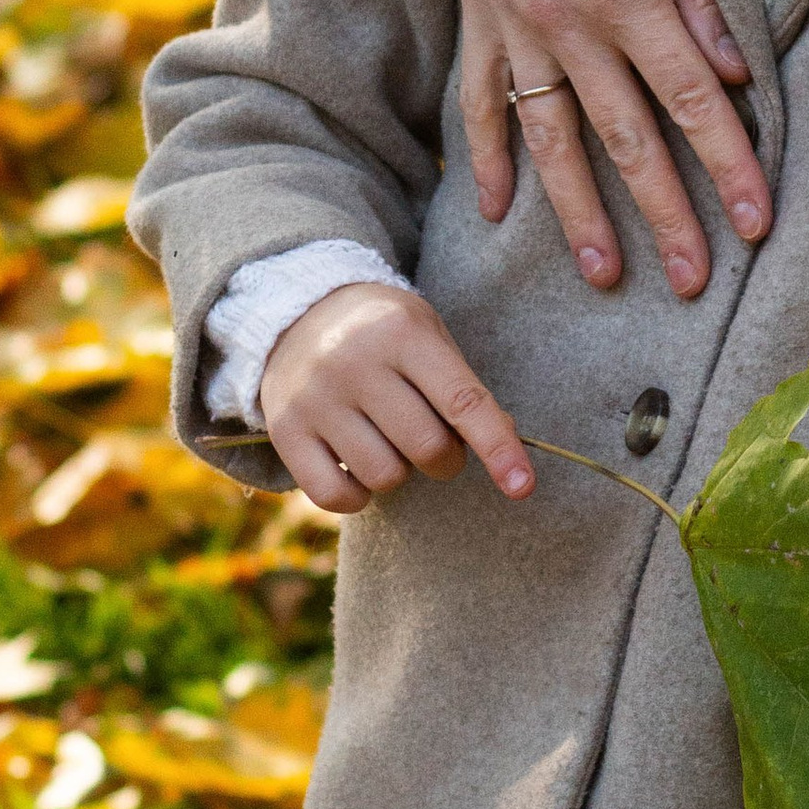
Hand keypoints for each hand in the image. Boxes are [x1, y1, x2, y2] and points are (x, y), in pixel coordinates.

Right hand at [258, 282, 532, 517]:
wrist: (296, 311)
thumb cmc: (382, 333)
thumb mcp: (427, 336)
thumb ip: (464, 390)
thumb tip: (506, 455)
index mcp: (401, 333)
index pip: (462, 401)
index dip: (497, 448)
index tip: (523, 488)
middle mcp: (354, 362)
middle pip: (426, 447)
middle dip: (445, 460)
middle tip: (435, 443)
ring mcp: (314, 398)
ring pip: (385, 476)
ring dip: (400, 473)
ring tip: (388, 441)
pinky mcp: (285, 429)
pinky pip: (335, 497)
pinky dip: (358, 496)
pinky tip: (357, 467)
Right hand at [456, 0, 770, 298]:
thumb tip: (738, 74)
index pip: (692, 100)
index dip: (728, 165)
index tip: (754, 224)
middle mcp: (571, 24)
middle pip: (628, 139)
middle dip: (665, 216)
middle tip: (690, 282)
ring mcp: (519, 31)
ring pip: (553, 141)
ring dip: (579, 213)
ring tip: (604, 274)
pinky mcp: (482, 24)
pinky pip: (482, 106)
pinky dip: (490, 160)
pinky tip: (501, 213)